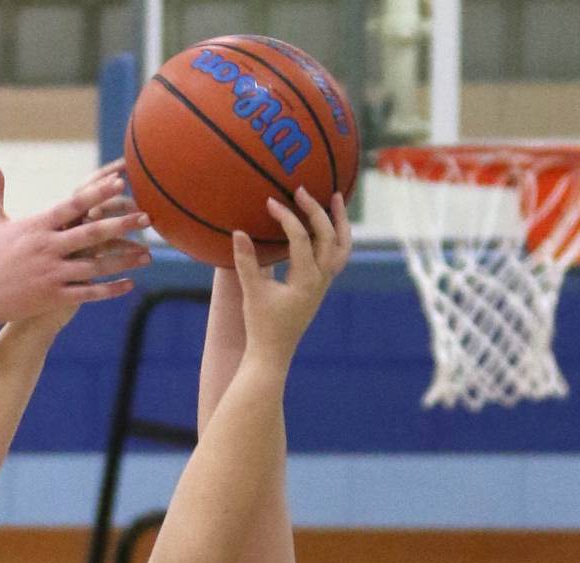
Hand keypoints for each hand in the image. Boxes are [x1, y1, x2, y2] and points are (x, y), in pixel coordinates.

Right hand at [36, 160, 151, 330]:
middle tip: (147, 216)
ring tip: (148, 253)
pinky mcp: (52, 297)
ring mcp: (52, 274)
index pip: (73, 205)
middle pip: (92, 233)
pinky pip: (88, 294)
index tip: (119, 182)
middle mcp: (48, 248)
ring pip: (96, 266)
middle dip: (122, 224)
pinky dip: (109, 290)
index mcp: (36, 227)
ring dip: (124, 259)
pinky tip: (129, 285)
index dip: (98, 193)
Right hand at [234, 188, 351, 369]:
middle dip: (317, 210)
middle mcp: (321, 280)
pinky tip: (325, 225)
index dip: (286, 217)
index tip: (270, 202)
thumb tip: (237, 232)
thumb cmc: (261, 326)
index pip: (301, 238)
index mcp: (306, 280)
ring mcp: (324, 284)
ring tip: (337, 198)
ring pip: (342, 247)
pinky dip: (335, 237)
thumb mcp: (252, 292)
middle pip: (328, 236)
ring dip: (340, 222)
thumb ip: (246, 261)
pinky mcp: (320, 287)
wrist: (273, 354)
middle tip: (302, 190)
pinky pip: (336, 256)